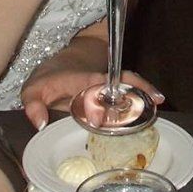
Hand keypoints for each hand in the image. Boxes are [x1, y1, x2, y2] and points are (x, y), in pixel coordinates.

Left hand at [20, 68, 165, 128]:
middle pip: (121, 80)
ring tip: (159, 103)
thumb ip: (32, 106)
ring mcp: (108, 84)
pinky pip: (131, 88)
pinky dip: (145, 93)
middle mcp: (98, 81)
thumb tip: (40, 124)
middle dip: (137, 88)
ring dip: (145, 91)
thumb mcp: (32, 91)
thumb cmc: (46, 82)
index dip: (107, 93)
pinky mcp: (114, 89)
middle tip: (154, 102)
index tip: (118, 106)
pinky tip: (157, 103)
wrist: (58, 67)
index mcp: (80, 81)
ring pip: (130, 83)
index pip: (96, 84)